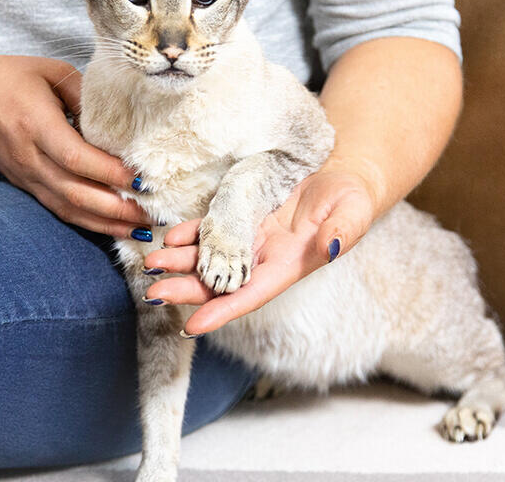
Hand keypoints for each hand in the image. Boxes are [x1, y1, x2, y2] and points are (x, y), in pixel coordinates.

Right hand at [0, 53, 151, 236]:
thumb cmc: (8, 78)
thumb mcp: (50, 72)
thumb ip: (86, 95)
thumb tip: (122, 121)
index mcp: (35, 124)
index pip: (75, 157)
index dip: (109, 173)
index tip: (142, 179)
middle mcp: (29, 157)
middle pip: (75, 193)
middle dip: (117, 208)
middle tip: (153, 213)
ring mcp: (27, 176)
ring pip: (69, 209)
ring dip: (108, 223)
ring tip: (143, 229)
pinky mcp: (27, 186)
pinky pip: (60, 210)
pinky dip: (90, 223)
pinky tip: (116, 228)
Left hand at [141, 166, 378, 335]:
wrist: (339, 177)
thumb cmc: (350, 200)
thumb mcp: (353, 213)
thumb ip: (343, 231)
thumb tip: (333, 247)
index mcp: (286, 267)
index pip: (249, 295)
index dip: (221, 311)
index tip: (191, 326)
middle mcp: (262, 259)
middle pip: (219, 282)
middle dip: (186, 289)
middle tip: (154, 292)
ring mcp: (249, 239)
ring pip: (208, 258)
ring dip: (179, 263)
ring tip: (151, 264)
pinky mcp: (241, 216)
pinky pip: (209, 230)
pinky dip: (188, 234)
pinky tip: (169, 236)